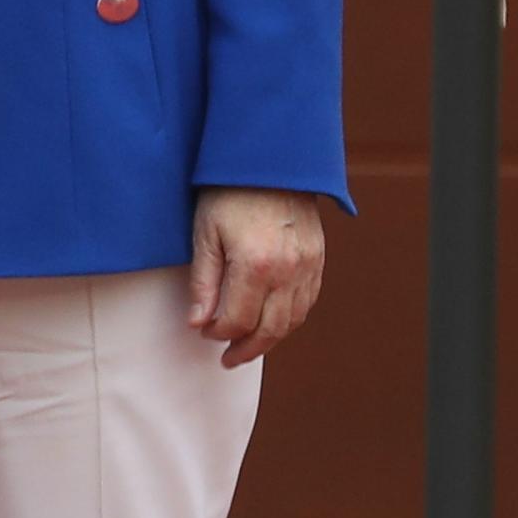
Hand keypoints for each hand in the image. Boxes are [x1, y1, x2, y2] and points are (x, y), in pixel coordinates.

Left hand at [189, 186, 324, 368]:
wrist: (270, 159)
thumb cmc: (229, 191)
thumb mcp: (204, 232)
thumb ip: (203, 282)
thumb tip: (198, 323)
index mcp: (255, 265)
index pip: (238, 320)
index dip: (219, 333)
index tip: (205, 333)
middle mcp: (288, 272)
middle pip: (270, 329)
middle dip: (246, 349)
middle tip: (228, 359)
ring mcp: (308, 267)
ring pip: (293, 320)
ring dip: (270, 339)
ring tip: (248, 346)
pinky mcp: (318, 259)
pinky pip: (308, 302)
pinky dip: (290, 319)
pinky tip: (273, 321)